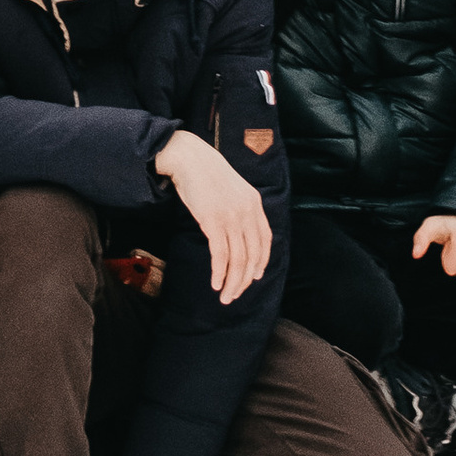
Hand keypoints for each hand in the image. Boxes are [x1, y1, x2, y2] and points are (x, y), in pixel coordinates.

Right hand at [153, 129, 274, 300]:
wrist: (190, 159)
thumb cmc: (208, 176)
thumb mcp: (234, 190)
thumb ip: (241, 209)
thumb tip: (239, 235)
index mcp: (255, 203)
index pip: (265, 240)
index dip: (261, 262)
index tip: (254, 277)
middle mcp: (247, 211)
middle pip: (253, 255)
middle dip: (245, 280)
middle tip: (235, 295)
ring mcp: (232, 216)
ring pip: (238, 259)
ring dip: (232, 282)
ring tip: (225, 296)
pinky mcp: (213, 221)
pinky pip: (220, 255)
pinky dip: (220, 273)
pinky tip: (216, 284)